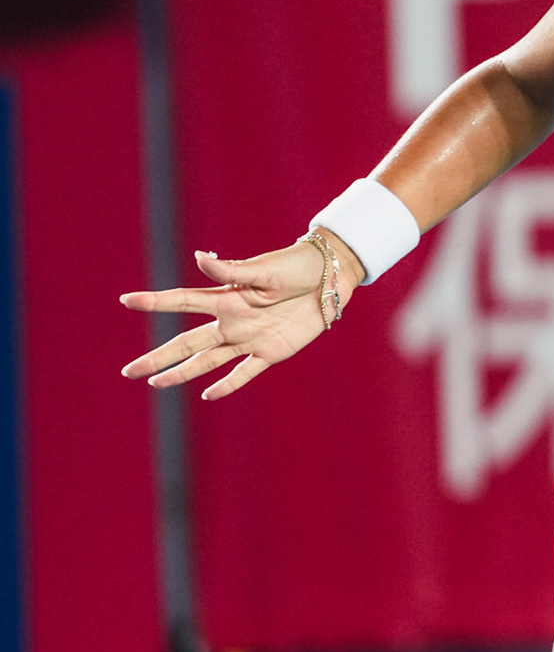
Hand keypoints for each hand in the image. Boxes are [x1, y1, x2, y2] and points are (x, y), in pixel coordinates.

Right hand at [119, 243, 348, 399]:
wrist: (331, 278)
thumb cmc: (297, 266)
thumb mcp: (265, 268)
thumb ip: (231, 269)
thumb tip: (199, 256)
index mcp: (227, 297)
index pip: (183, 300)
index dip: (156, 302)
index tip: (126, 301)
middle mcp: (232, 320)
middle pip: (187, 343)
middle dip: (158, 357)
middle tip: (127, 371)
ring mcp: (250, 338)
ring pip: (207, 361)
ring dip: (181, 373)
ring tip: (155, 383)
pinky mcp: (271, 351)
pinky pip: (245, 372)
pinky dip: (228, 384)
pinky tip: (207, 395)